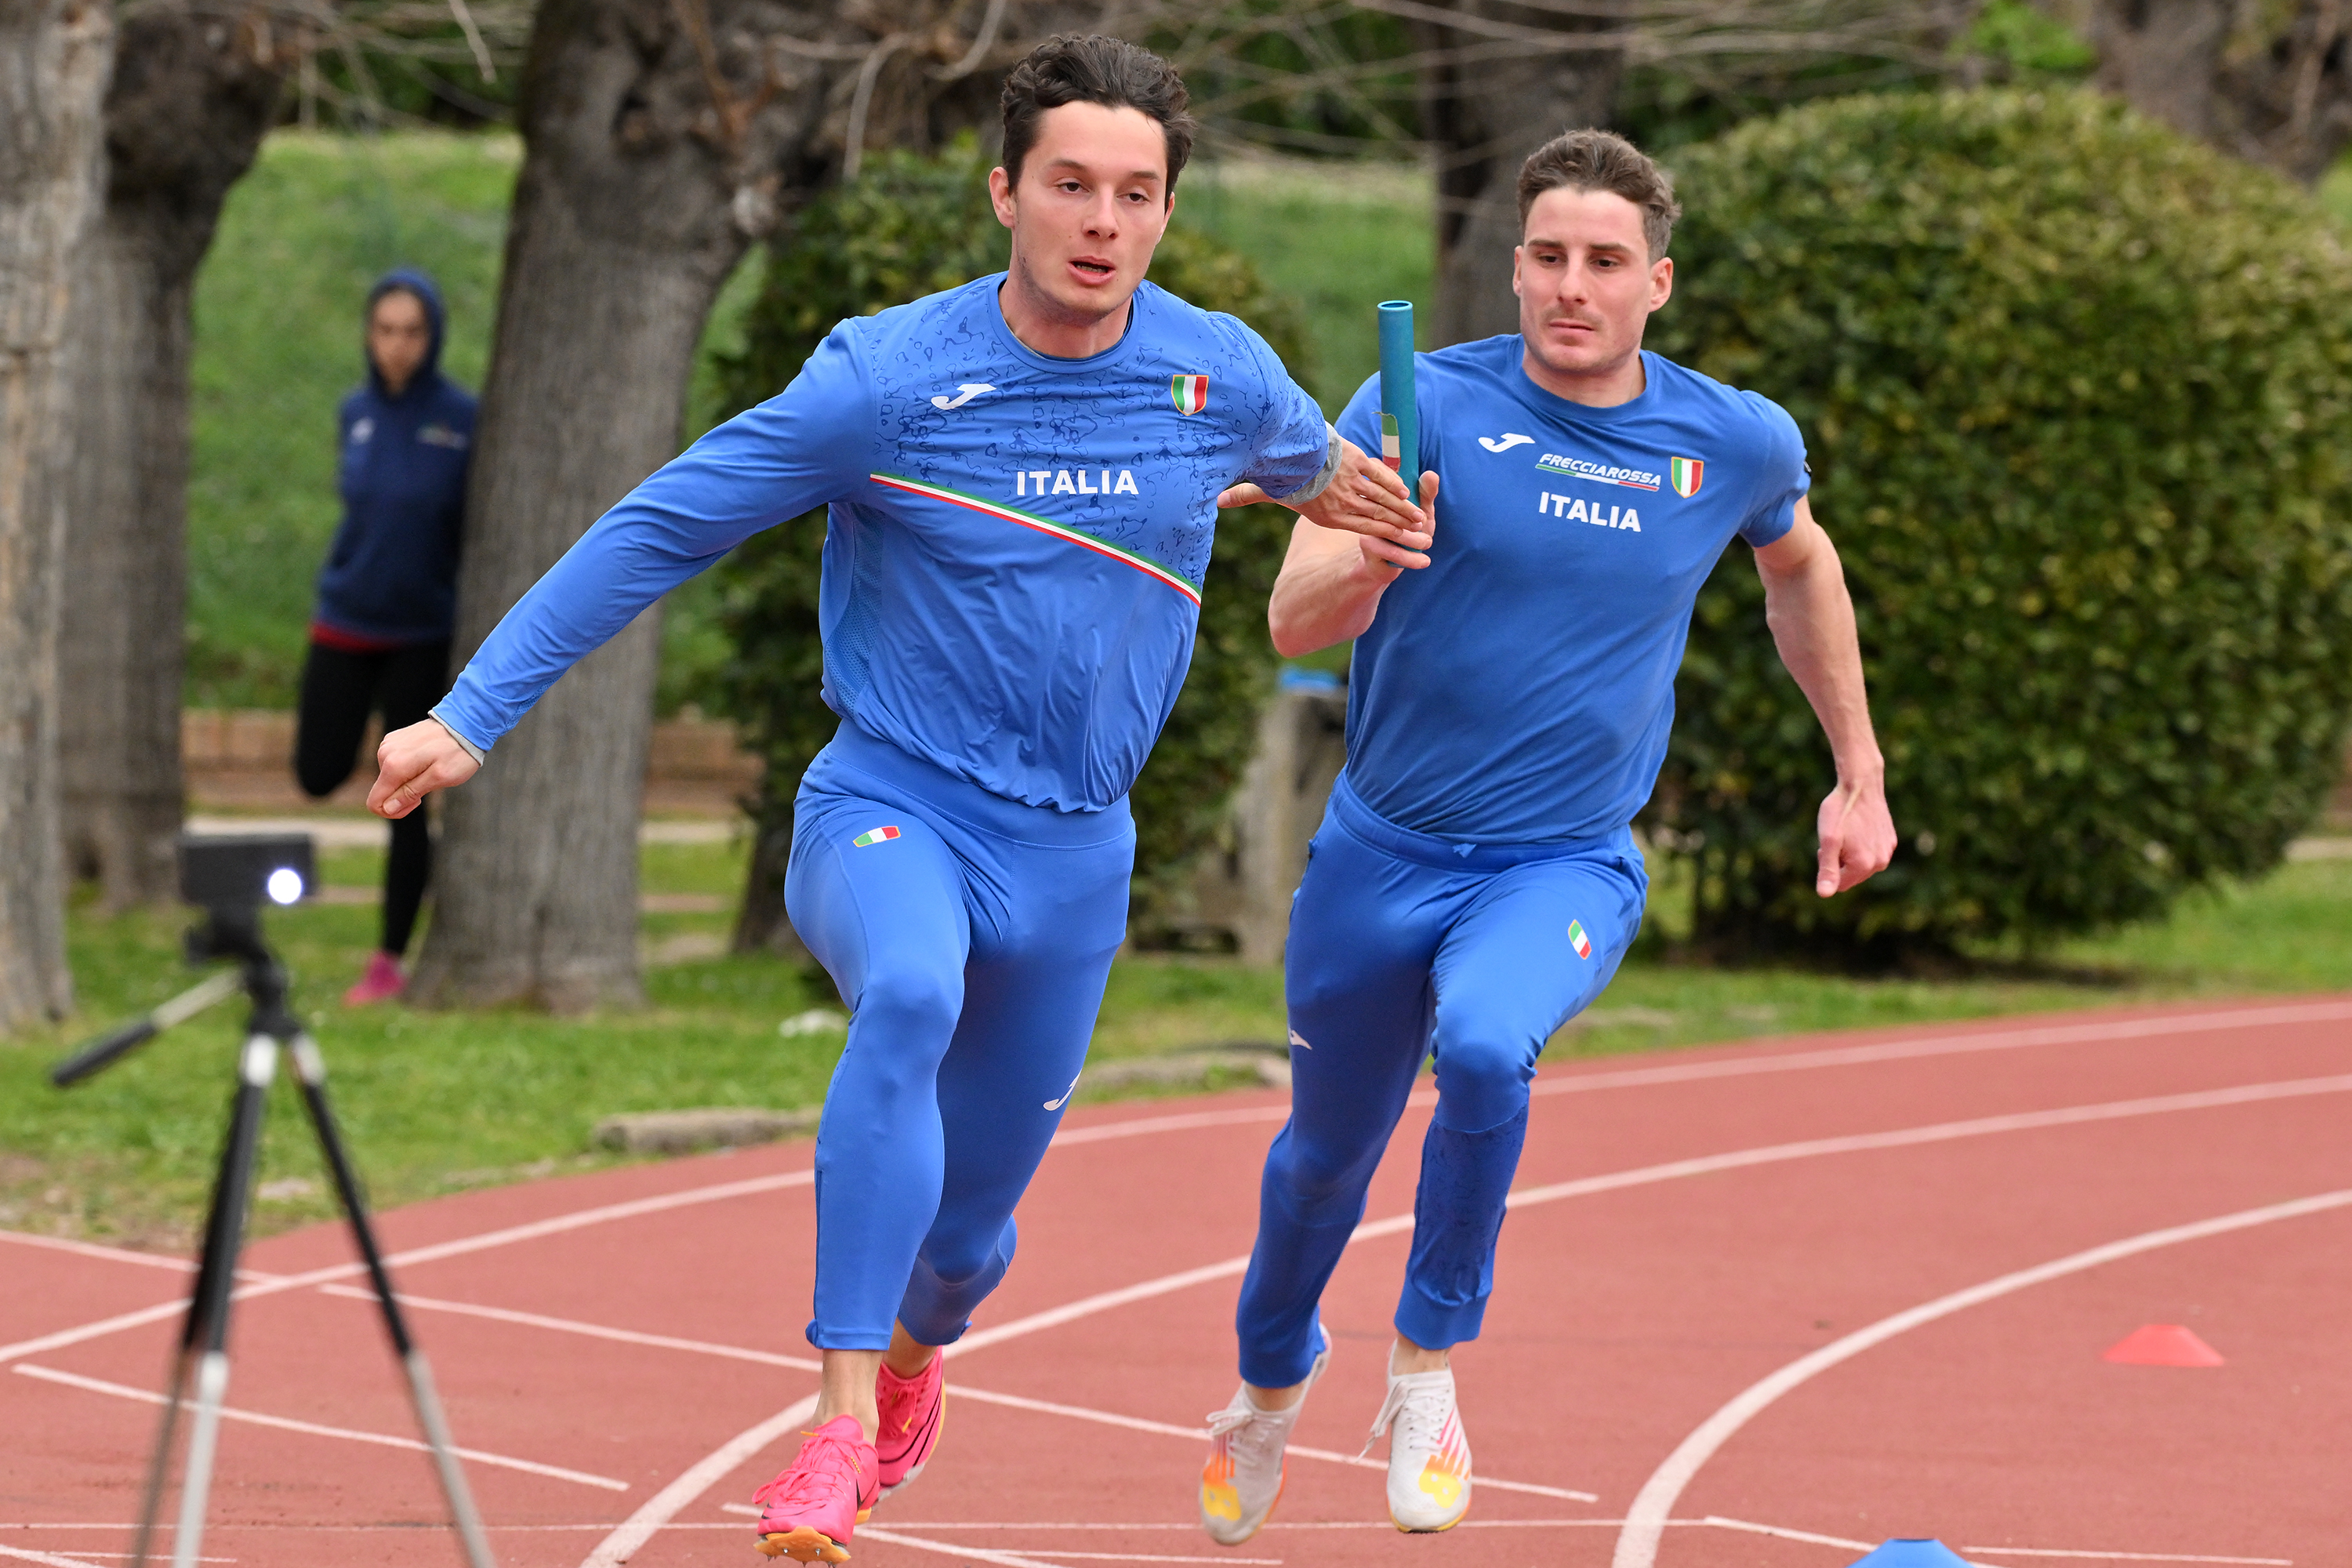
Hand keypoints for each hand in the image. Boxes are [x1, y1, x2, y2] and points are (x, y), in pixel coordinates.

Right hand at [368, 719, 479, 819]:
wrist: (465, 723)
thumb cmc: (457, 753)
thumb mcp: (439, 779)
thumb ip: (410, 794)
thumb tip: (388, 808)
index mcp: (394, 766)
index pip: (375, 802)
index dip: (393, 811)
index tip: (416, 803)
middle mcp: (385, 754)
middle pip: (383, 790)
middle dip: (404, 795)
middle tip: (430, 784)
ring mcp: (388, 744)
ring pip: (389, 777)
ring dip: (408, 780)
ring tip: (431, 769)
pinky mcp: (395, 739)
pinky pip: (394, 763)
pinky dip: (408, 768)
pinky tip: (426, 760)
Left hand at [1218, 439, 1432, 569]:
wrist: (1295, 448)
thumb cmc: (1281, 472)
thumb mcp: (1267, 489)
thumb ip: (1246, 496)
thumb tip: (1216, 501)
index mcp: (1329, 515)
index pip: (1362, 529)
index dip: (1382, 536)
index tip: (1398, 539)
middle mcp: (1344, 504)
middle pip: (1378, 517)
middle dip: (1399, 525)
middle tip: (1419, 531)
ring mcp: (1353, 484)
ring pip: (1383, 500)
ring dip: (1402, 509)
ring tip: (1418, 517)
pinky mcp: (1358, 463)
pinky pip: (1381, 478)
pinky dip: (1394, 485)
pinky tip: (1407, 492)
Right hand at [1354, 471, 1437, 575]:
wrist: (1384, 563)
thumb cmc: (1405, 532)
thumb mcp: (1420, 512)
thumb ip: (1425, 495)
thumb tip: (1430, 474)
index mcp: (1384, 492)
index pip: (1396, 489)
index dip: (1413, 504)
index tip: (1423, 517)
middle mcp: (1371, 506)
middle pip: (1395, 510)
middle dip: (1415, 523)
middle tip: (1427, 531)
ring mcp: (1367, 525)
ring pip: (1394, 532)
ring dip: (1415, 541)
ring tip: (1427, 543)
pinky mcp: (1368, 546)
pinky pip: (1393, 552)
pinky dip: (1412, 558)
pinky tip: (1425, 561)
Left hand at [1815, 775, 1895, 896]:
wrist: (1861, 785)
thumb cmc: (1840, 811)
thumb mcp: (1828, 840)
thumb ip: (1827, 870)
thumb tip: (1824, 895)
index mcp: (1864, 865)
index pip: (1839, 884)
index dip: (1827, 866)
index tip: (1827, 845)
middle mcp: (1880, 863)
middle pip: (1851, 876)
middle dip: (1839, 862)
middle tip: (1836, 837)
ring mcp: (1888, 851)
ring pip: (1861, 865)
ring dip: (1850, 854)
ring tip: (1847, 832)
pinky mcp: (1890, 841)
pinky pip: (1871, 853)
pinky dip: (1862, 845)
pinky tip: (1858, 827)